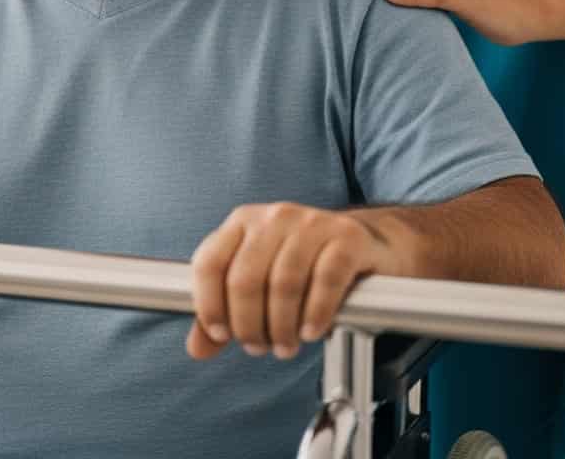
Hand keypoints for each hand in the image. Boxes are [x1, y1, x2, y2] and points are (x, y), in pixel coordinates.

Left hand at [186, 202, 399, 362]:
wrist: (366, 243)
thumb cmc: (305, 265)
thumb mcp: (261, 282)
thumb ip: (226, 312)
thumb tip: (198, 347)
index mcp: (243, 222)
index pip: (210, 261)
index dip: (208, 304)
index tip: (221, 334)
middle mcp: (274, 216)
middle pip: (245, 278)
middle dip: (249, 325)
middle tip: (260, 347)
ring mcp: (312, 222)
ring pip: (284, 282)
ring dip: (282, 326)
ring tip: (286, 345)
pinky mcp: (347, 237)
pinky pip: (326, 279)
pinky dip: (316, 312)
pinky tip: (312, 330)